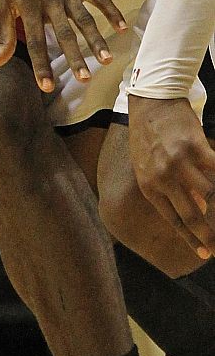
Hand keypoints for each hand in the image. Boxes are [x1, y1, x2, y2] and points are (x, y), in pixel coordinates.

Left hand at [0, 0, 126, 91]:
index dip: (41, 65)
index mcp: (27, 5)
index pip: (35, 41)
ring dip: (96, 39)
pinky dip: (111, 10)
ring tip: (105, 60)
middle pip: (64, 33)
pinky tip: (121, 28)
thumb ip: (2, 34)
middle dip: (75, 57)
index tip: (47, 86)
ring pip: (84, 18)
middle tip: (84, 80)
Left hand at [129, 94, 214, 259]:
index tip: (207, 253)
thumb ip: (168, 190)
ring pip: (210, 194)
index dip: (192, 239)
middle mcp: (163, 177)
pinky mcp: (194, 146)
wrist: (150, 103)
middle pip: (192, 214)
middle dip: (209, 234)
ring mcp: (179, 162)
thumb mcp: (147, 167)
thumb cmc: (148, 136)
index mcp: (149, 186)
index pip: (174, 220)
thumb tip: (199, 207)